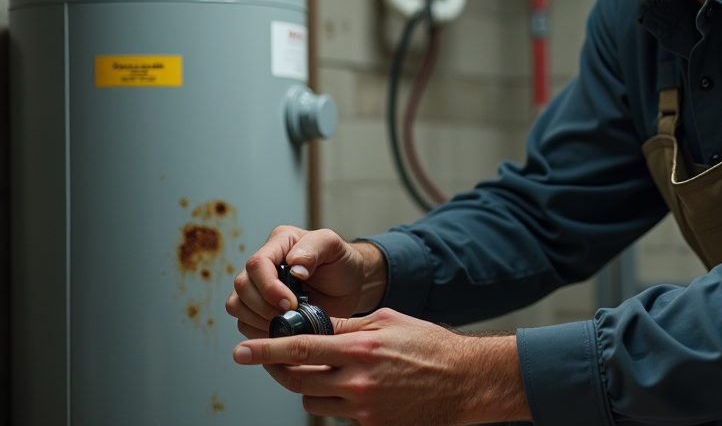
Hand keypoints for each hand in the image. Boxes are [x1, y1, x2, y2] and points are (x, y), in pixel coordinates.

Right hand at [225, 225, 386, 338]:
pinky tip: (281, 330)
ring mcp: (258, 288)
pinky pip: (244, 323)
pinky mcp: (259, 310)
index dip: (269, 287)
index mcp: (278, 244)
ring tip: (286, 322)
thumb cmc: (341, 263)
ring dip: (258, 319)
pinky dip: (259, 331)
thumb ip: (314, 249)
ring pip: (237, 305)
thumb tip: (294, 268)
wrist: (350, 286)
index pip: (257, 264)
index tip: (290, 303)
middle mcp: (263, 265)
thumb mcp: (333, 246)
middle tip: (289, 314)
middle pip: (242, 286)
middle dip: (264, 305)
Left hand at [232, 309, 530, 425]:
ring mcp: (363, 408)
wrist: (464, 381)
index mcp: (360, 348)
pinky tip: (351, 386)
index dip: (265, 350)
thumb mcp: (389, 320)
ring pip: (312, 402)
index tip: (242, 350)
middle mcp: (357, 381)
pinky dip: (335, 399)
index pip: (299, 348)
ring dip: (308, 387)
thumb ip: (350, 323)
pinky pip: (337, 414)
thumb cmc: (432, 345)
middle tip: (273, 362)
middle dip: (279, 372)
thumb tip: (316, 322)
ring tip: (322, 371)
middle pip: (297, 381)